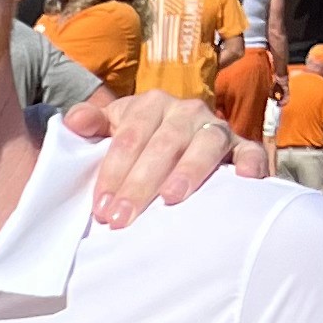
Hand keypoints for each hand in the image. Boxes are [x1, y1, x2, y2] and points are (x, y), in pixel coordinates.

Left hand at [67, 87, 234, 225]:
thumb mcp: (113, 127)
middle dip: (140, 183)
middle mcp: (186, 111)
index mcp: (151, 104)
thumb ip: (93, 123)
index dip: (113, 171)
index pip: (129, 137)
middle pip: (163, 145)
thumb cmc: (139, 140)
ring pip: (204, 146)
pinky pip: (250, 152)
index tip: (101, 207)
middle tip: (123, 218)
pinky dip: (250, 164)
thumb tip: (72, 122)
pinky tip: (243, 181)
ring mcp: (216, 128)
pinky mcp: (241, 146)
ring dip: (188, 172)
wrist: (179, 139)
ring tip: (171, 199)